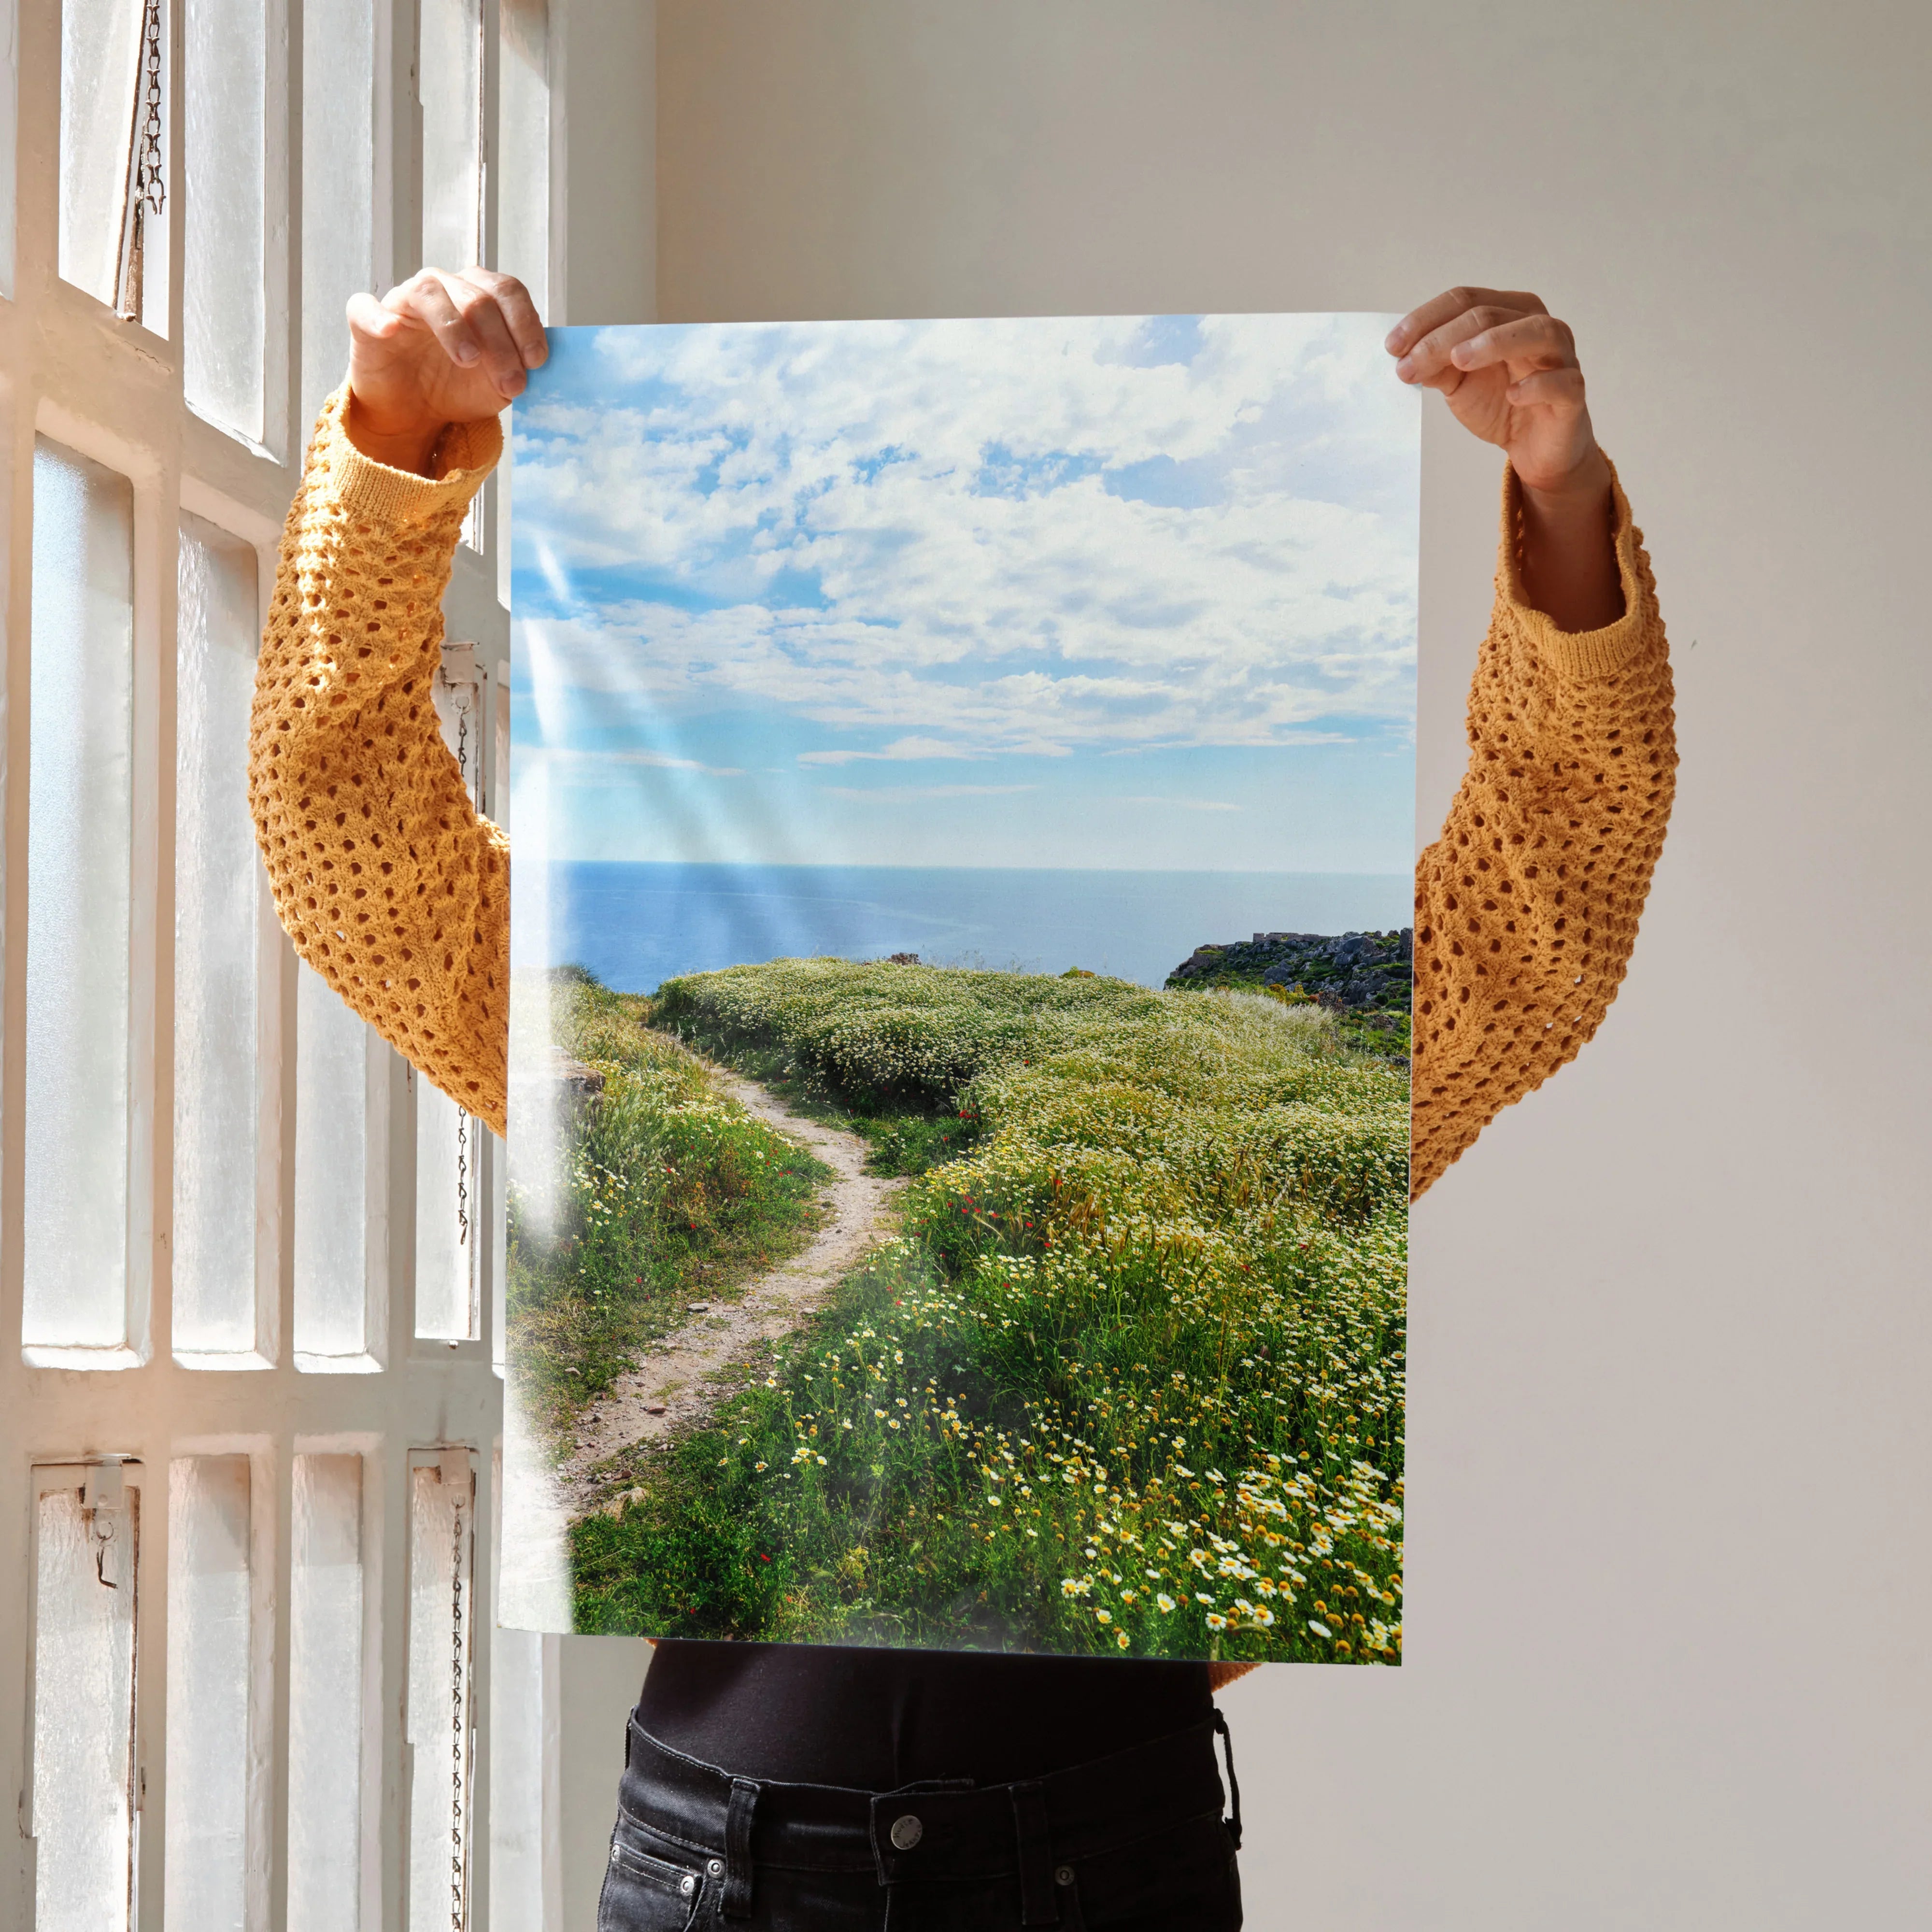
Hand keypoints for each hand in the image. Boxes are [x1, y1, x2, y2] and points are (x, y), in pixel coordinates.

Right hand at [344, 267, 546, 474]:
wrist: (414, 411)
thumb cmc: (458, 387)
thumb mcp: (498, 384)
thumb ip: (519, 367)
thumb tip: (537, 363)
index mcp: (479, 295)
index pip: (507, 291)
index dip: (525, 323)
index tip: (536, 361)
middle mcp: (443, 288)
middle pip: (476, 298)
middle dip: (500, 342)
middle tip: (511, 383)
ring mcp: (404, 301)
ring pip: (429, 293)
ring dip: (454, 327)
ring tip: (469, 360)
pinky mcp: (366, 320)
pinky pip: (365, 307)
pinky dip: (378, 317)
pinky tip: (391, 331)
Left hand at [1388, 287, 1621, 629]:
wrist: (1534, 447)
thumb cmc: (1500, 403)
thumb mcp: (1459, 383)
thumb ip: (1436, 365)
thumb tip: (1404, 355)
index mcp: (1508, 313)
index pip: (1465, 300)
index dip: (1425, 319)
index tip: (1392, 347)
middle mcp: (1537, 325)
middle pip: (1490, 314)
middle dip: (1443, 338)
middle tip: (1408, 364)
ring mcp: (1560, 357)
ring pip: (1535, 332)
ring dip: (1494, 342)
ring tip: (1458, 360)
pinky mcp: (1572, 393)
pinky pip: (1561, 381)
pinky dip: (1537, 385)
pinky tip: (1513, 394)